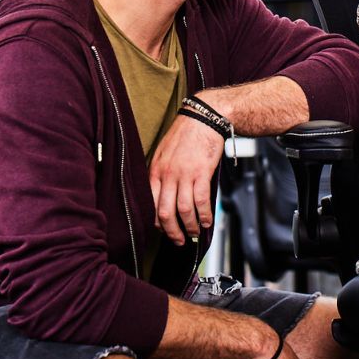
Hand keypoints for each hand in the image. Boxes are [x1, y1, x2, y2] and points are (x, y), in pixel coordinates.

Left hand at [149, 113, 223, 244]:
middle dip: (172, 231)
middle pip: (165, 212)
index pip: (150, 203)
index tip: (163, 230)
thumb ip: (161, 172)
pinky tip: (208, 221)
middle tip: (178, 240)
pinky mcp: (201, 173)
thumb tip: (163, 193)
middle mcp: (168, 175)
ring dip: (190, 226)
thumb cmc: (185, 134)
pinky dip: (205, 215)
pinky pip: (201, 201)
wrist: (203, 118)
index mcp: (155, 170)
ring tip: (195, 232)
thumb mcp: (164, 152)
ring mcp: (184, 175)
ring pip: (183, 210)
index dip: (156, 222)